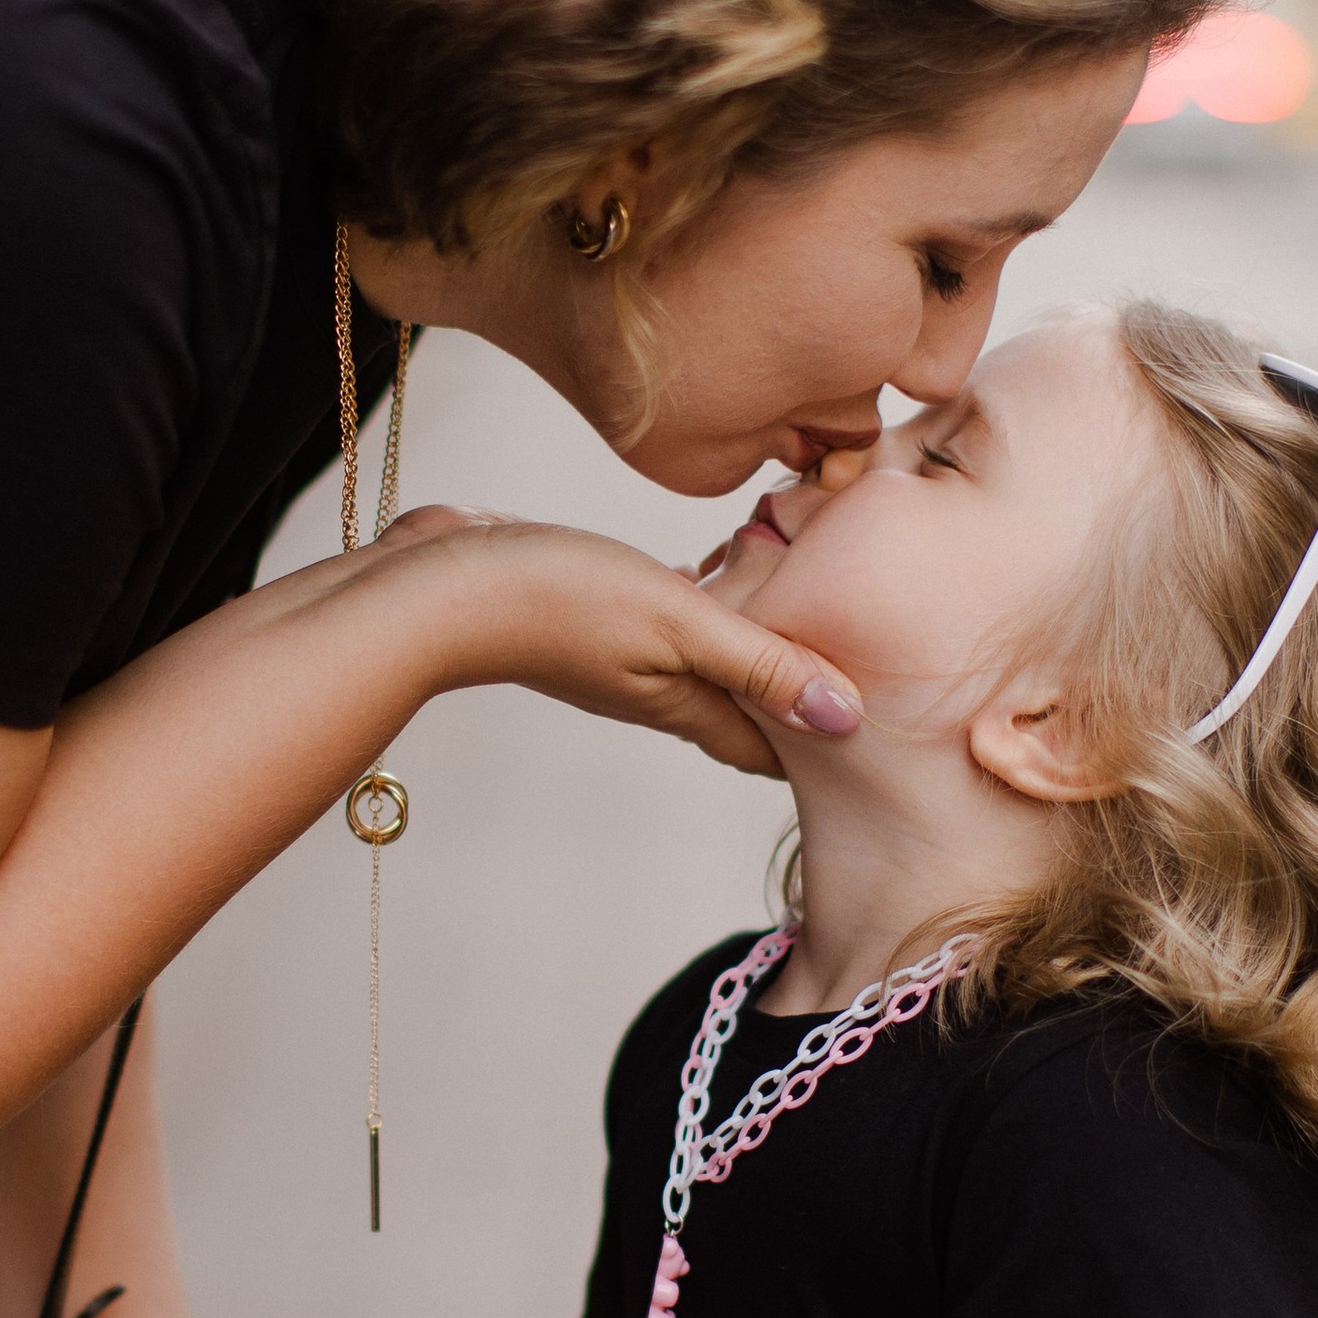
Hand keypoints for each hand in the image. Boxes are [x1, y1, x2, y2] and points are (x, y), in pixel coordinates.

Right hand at [382, 509, 861, 776]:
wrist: (440, 588)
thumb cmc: (557, 601)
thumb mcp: (680, 625)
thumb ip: (761, 666)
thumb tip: (847, 718)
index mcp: (684, 704)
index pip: (767, 746)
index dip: (819, 747)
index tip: (878, 736)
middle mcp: (656, 690)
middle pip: (742, 706)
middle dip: (793, 697)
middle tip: (857, 670)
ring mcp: (620, 656)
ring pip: (704, 665)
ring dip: (749, 649)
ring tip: (803, 620)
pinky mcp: (591, 614)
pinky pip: (664, 622)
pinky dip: (702, 606)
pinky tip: (712, 570)